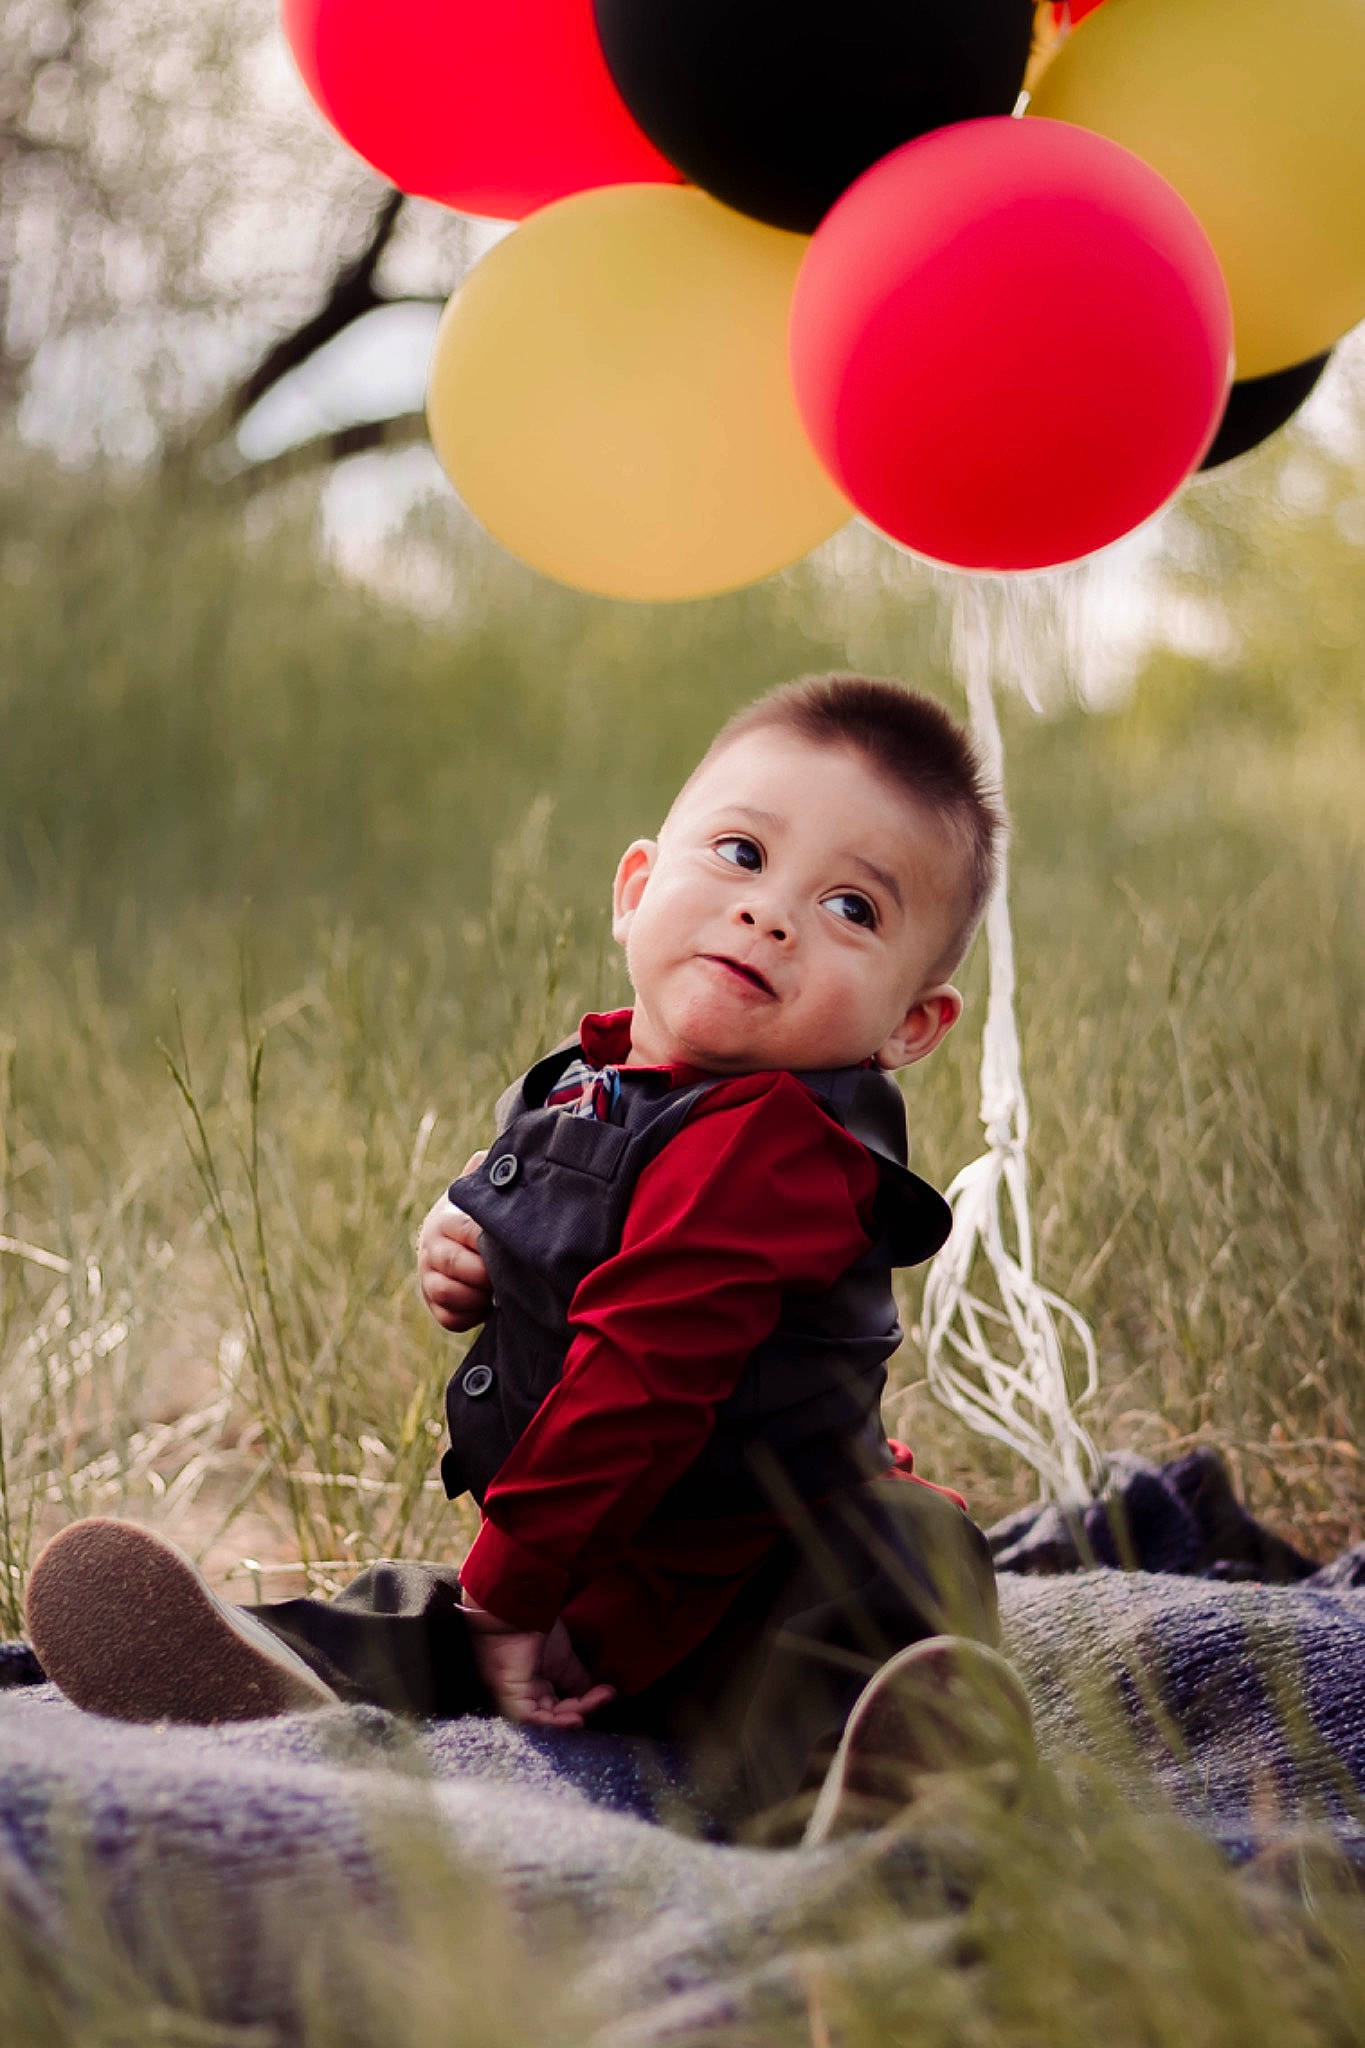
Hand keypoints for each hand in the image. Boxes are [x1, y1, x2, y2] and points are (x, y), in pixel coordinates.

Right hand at [417, 1153, 491, 1330]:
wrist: (457, 1242)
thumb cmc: (480, 1218)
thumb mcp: (481, 1196)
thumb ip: (486, 1175)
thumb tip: (492, 1156)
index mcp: (447, 1218)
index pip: (467, 1231)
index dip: (490, 1244)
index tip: (511, 1249)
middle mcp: (431, 1246)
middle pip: (453, 1264)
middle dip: (484, 1274)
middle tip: (505, 1275)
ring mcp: (428, 1276)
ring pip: (446, 1293)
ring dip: (476, 1296)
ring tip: (497, 1289)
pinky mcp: (432, 1304)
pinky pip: (448, 1318)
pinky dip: (470, 1316)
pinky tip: (486, 1304)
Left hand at [463, 1602, 615, 1728]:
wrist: (522, 1608)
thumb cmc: (538, 1626)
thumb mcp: (565, 1658)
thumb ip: (579, 1680)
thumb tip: (600, 1694)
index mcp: (536, 1685)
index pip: (562, 1705)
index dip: (585, 1703)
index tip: (608, 1694)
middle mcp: (527, 1694)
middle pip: (556, 1714)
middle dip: (582, 1710)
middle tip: (605, 1697)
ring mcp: (518, 1697)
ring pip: (546, 1721)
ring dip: (570, 1720)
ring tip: (589, 1712)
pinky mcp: (512, 1696)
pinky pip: (533, 1719)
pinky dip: (555, 1723)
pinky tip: (576, 1717)